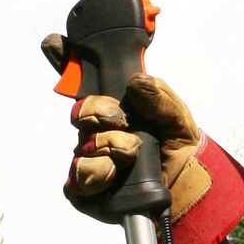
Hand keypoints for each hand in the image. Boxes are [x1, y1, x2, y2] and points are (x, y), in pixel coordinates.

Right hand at [48, 51, 243, 243]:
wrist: (187, 199)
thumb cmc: (181, 154)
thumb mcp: (180, 119)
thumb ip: (161, 97)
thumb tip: (137, 81)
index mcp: (118, 108)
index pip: (84, 80)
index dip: (65, 60)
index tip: (56, 44)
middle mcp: (99, 131)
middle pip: (80, 110)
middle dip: (99, 111)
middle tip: (121, 120)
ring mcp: (91, 160)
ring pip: (81, 145)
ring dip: (108, 147)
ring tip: (132, 153)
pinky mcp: (87, 192)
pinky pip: (77, 180)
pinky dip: (97, 174)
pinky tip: (114, 174)